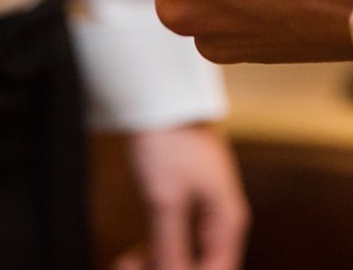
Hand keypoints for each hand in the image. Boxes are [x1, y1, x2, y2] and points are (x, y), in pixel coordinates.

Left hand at [114, 123, 249, 269]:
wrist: (161, 99)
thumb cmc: (169, 142)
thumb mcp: (166, 201)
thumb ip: (171, 248)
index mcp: (227, 222)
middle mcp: (221, 221)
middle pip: (202, 267)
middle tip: (129, 268)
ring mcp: (204, 212)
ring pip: (186, 258)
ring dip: (158, 266)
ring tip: (125, 264)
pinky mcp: (187, 204)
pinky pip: (176, 242)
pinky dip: (156, 252)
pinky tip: (132, 257)